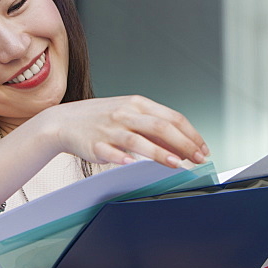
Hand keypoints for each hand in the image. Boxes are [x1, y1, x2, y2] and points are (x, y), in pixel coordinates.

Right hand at [27, 95, 208, 167]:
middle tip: (197, 158)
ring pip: (138, 139)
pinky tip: (133, 164)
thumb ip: (154, 128)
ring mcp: (110, 128)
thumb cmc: (102, 119)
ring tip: (176, 163)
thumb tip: (181, 145)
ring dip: (159, 152)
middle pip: (160, 127)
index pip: (172, 117)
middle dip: (183, 143)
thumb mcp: (130, 114)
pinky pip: (111, 151)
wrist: (65, 121)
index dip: (190, 134)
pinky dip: (122, 157)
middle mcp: (126, 114)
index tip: (202, 148)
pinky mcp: (95, 144)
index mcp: (138, 104)